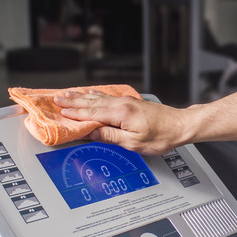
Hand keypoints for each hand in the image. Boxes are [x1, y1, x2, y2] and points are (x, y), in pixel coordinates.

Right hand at [54, 90, 189, 155]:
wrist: (180, 126)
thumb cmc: (161, 136)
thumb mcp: (133, 143)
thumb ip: (109, 136)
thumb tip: (91, 133)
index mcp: (120, 113)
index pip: (90, 113)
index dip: (73, 113)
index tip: (59, 110)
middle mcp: (122, 103)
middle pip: (91, 102)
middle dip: (72, 101)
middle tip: (56, 98)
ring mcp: (127, 101)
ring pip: (98, 98)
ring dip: (81, 96)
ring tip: (67, 94)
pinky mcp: (131, 102)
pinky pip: (107, 97)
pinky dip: (95, 95)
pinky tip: (91, 93)